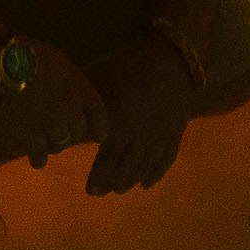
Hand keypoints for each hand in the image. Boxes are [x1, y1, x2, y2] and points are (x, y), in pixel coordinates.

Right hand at [0, 46, 106, 169]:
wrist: (3, 63)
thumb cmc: (30, 53)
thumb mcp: (58, 61)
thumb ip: (69, 80)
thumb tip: (69, 91)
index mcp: (79, 86)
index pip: (97, 112)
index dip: (100, 126)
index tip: (100, 136)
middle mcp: (70, 108)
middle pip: (79, 131)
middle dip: (72, 133)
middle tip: (62, 133)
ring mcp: (51, 123)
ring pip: (60, 143)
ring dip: (54, 144)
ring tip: (47, 143)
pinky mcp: (30, 133)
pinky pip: (39, 153)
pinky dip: (39, 159)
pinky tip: (38, 161)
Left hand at [85, 33, 200, 193]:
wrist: (173, 56)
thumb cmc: (133, 65)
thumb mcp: (106, 81)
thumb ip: (92, 106)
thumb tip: (72, 123)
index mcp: (123, 124)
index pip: (108, 158)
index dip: (98, 175)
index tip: (89, 188)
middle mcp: (142, 136)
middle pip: (126, 167)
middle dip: (110, 182)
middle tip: (98, 193)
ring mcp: (162, 136)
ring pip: (145, 167)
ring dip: (130, 181)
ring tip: (118, 190)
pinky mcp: (177, 131)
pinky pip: (166, 159)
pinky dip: (156, 173)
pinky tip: (147, 184)